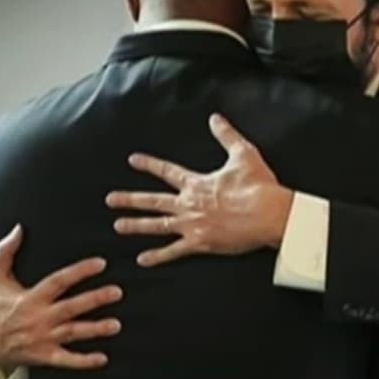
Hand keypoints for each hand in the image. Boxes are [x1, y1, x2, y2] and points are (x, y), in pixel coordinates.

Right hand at [0, 224, 122, 373]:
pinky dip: (84, 361)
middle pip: (71, 307)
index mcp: (32, 297)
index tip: (100, 264)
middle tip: (117, 292)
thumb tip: (18, 229)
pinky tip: (102, 358)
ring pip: (73, 333)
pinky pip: (67, 360)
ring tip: (116, 325)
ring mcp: (44, 338)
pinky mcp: (45, 356)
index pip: (58, 281)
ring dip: (95, 329)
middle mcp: (40, 317)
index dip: (79, 272)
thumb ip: (5, 252)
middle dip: (95, 299)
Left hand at [106, 114, 294, 266]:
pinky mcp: (200, 242)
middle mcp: (188, 203)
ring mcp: (191, 224)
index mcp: (197, 183)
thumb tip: (215, 118)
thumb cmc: (258, 186)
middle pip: (152, 200)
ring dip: (136, 225)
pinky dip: (158, 256)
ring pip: (157, 225)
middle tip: (110, 199)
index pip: (167, 171)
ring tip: (118, 226)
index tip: (133, 161)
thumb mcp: (243, 154)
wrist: (269, 213)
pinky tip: (142, 260)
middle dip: (130, 199)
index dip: (149, 165)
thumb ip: (226, 136)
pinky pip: (174, 251)